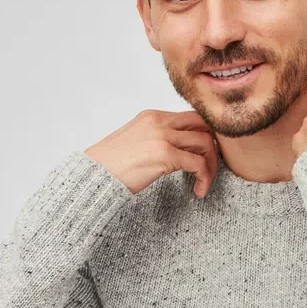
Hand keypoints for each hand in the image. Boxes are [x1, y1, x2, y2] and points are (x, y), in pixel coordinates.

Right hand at [84, 109, 217, 196]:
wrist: (93, 175)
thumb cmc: (109, 165)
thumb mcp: (135, 140)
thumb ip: (157, 138)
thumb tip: (178, 150)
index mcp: (153, 116)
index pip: (192, 118)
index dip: (204, 137)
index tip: (204, 156)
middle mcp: (160, 122)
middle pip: (204, 126)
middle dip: (213, 148)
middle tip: (210, 169)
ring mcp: (163, 137)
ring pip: (205, 144)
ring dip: (211, 166)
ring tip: (204, 184)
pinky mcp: (165, 155)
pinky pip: (198, 164)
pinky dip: (204, 178)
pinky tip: (198, 191)